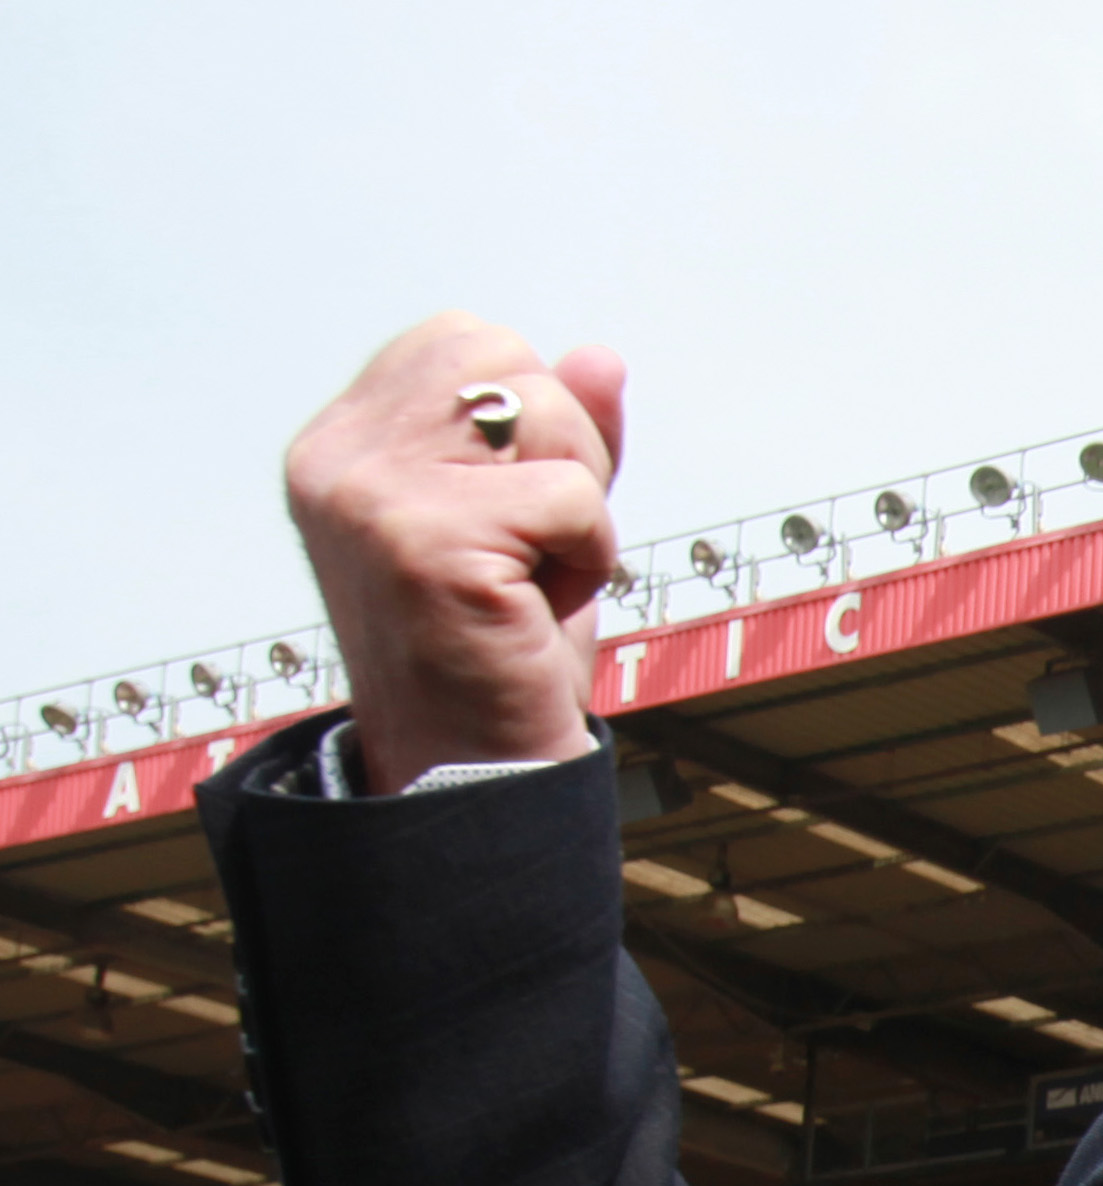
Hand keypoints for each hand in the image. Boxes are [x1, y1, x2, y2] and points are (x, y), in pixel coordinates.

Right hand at [282, 315, 628, 793]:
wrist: (477, 769)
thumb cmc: (505, 646)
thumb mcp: (537, 522)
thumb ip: (559, 436)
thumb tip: (600, 356)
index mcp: (345, 441)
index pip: (461, 337)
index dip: (528, 414)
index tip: (513, 508)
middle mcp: (340, 456)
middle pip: (504, 355)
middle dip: (560, 447)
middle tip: (534, 547)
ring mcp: (373, 494)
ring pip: (545, 413)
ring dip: (577, 505)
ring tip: (533, 577)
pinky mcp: (428, 540)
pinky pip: (574, 496)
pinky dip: (590, 554)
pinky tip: (540, 605)